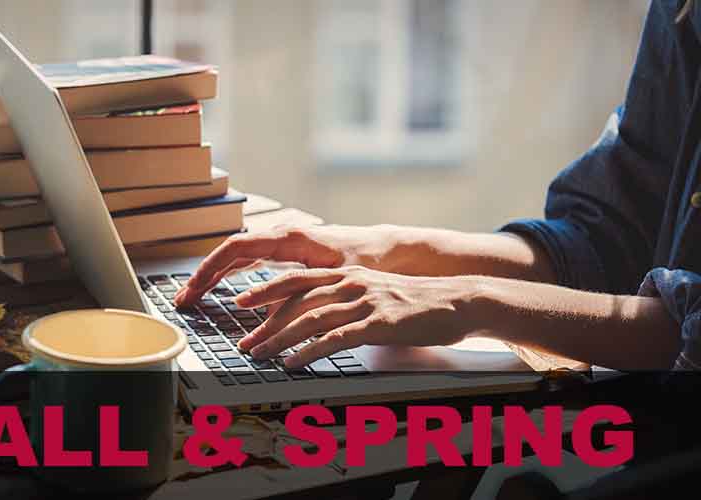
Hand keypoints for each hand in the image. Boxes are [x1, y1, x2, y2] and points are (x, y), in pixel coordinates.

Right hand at [175, 224, 407, 305]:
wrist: (384, 250)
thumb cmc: (364, 259)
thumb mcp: (335, 278)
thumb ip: (301, 291)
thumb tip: (266, 311)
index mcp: (288, 238)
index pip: (235, 248)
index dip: (210, 269)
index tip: (194, 288)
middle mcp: (279, 237)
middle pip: (228, 253)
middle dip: (203, 276)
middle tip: (183, 301)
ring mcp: (280, 244)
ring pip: (236, 258)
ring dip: (213, 277)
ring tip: (193, 299)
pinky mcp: (284, 254)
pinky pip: (248, 262)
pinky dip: (230, 276)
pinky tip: (219, 292)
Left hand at [233, 266, 485, 367]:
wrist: (458, 301)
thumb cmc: (417, 301)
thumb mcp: (376, 293)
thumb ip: (348, 301)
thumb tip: (322, 319)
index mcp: (348, 273)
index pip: (297, 279)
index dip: (266, 289)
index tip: (242, 302)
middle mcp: (351, 283)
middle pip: (296, 301)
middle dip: (265, 323)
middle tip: (244, 342)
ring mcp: (364, 302)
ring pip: (310, 320)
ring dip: (280, 340)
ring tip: (260, 356)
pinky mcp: (378, 323)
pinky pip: (335, 339)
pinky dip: (309, 352)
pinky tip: (294, 363)